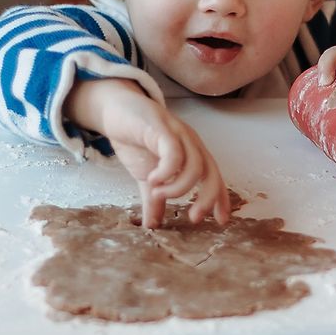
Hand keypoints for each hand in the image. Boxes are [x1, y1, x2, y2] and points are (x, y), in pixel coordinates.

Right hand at [65, 79, 230, 227]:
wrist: (115, 109)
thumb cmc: (136, 139)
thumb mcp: (147, 175)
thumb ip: (153, 199)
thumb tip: (153, 225)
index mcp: (192, 154)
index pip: (214, 177)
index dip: (220, 199)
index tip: (220, 221)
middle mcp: (191, 143)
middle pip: (212, 173)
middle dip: (207, 198)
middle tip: (193, 217)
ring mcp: (178, 134)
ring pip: (196, 165)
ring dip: (179, 188)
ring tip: (158, 193)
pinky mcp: (162, 127)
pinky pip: (175, 152)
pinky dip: (167, 171)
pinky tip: (153, 179)